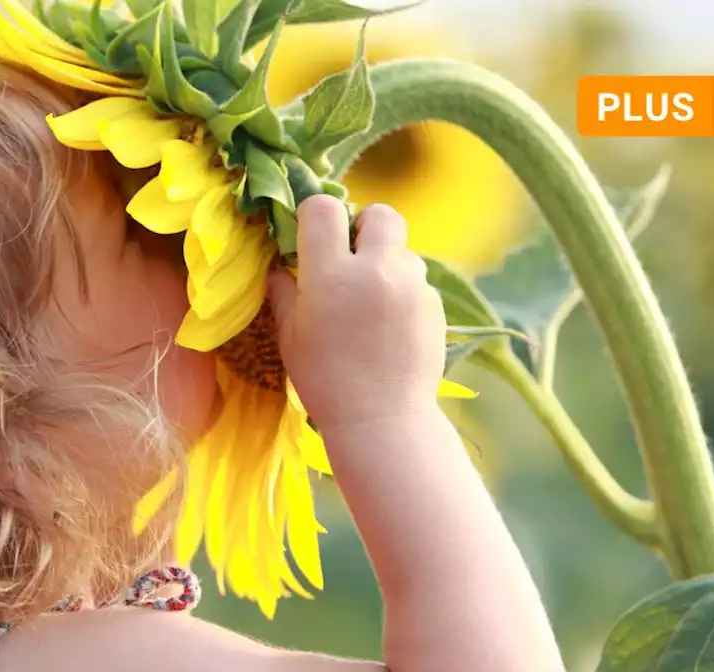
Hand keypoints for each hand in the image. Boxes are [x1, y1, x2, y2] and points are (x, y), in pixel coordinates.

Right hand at [267, 196, 445, 431]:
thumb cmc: (324, 380)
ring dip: (387, 262)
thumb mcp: (291, 336)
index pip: (324, 208)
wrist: (382, 419)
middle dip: (364, 226)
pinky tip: (391, 326)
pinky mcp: (434, 305)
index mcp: (331, 274)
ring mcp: (411, 286)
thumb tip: (279, 268)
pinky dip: (403, 292)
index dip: (315, 216)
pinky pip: (417, 281)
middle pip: (380, 214)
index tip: (312, 237)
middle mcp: (377, 269)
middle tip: (352, 257)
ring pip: (403, 250)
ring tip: (373, 300)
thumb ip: (284, 293)